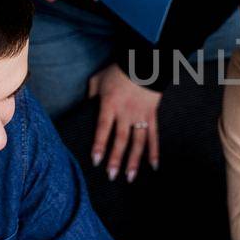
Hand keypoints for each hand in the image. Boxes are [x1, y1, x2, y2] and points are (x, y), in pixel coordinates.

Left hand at [88, 64, 160, 180]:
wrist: (143, 62)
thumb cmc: (117, 71)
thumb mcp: (97, 80)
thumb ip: (91, 95)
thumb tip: (86, 108)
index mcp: (110, 105)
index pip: (103, 128)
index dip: (100, 145)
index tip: (96, 161)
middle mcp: (126, 113)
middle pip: (121, 139)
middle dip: (116, 159)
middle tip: (111, 176)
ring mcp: (140, 115)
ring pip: (138, 142)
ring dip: (134, 161)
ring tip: (130, 177)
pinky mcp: (152, 115)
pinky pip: (154, 136)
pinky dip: (154, 151)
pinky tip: (153, 166)